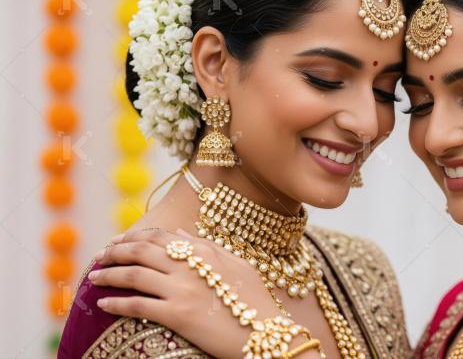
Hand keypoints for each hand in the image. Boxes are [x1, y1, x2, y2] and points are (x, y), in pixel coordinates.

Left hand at [89, 228, 288, 358]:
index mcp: (205, 251)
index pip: (160, 236)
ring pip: (134, 275)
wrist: (265, 333)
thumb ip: (206, 246)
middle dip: (114, 251)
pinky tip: (103, 304)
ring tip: (93, 278)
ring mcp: (183, 290)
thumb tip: (179, 233)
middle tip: (99, 256)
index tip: (117, 241)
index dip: (134, 236)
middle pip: (141, 250)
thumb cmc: (255, 301)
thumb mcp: (237, 265)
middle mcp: (191, 266)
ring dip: (108, 275)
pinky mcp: (177, 315)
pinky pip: (138, 305)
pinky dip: (116, 302)